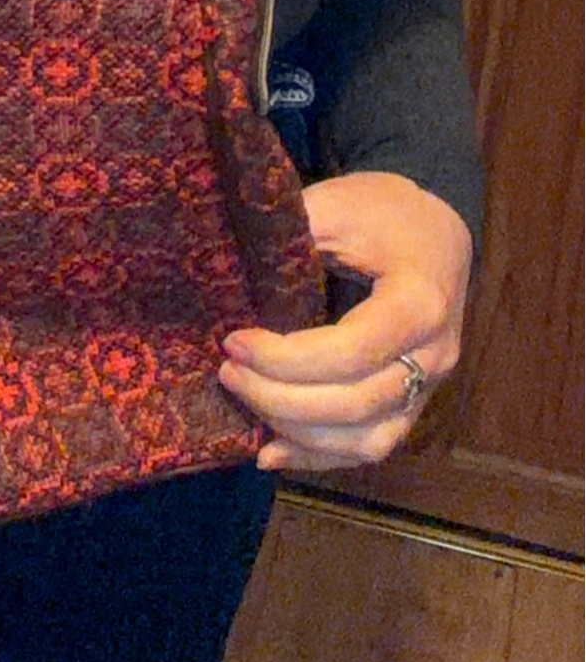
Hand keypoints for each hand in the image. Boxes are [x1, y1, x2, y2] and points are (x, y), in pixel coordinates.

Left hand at [218, 172, 472, 473]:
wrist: (438, 229)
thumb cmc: (386, 212)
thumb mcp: (338, 205)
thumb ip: (291, 235)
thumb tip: (223, 260)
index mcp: (419, 303)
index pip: (351, 352)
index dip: (286, 359)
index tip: (235, 342)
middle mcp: (434, 355)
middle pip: (356, 405)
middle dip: (282, 399)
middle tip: (228, 373)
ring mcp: (430, 386)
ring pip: (367, 440)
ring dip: (298, 435)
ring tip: (245, 405)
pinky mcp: (414, 403)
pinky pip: (372, 446)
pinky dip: (320, 456)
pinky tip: (272, 453)